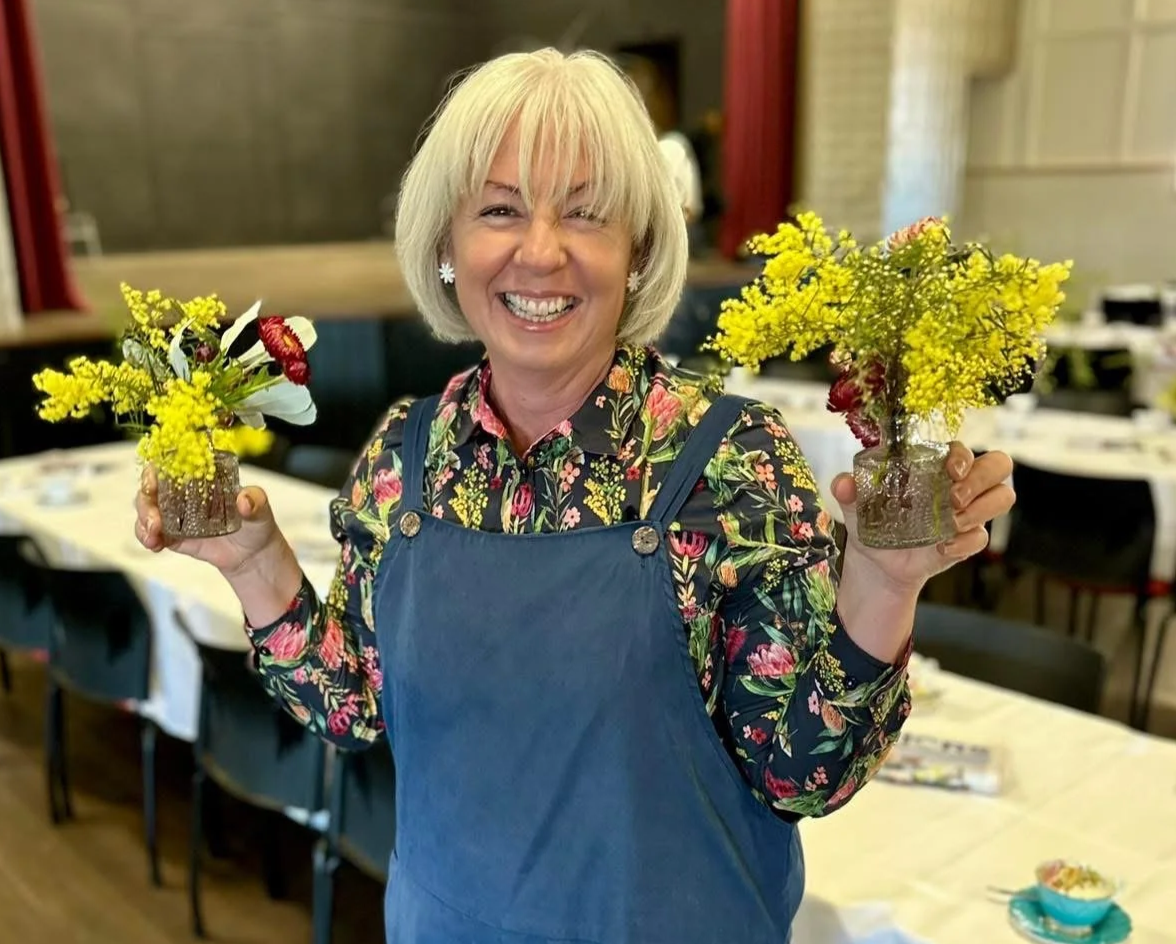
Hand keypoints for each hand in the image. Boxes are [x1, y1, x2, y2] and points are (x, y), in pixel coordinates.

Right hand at [134, 465, 284, 576]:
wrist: (253, 555)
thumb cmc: (256, 524)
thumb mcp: (261, 508)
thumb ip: (256, 501)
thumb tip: (245, 500)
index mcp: (202, 479)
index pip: (171, 465)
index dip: (156, 469)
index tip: (151, 480)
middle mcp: (184, 494)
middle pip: (151, 488)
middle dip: (146, 502)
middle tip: (154, 520)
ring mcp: (177, 515)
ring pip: (147, 510)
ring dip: (143, 521)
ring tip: (153, 536)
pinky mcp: (174, 536)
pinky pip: (152, 533)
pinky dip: (147, 537)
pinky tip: (153, 544)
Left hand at [831, 443, 1015, 592]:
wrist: (877, 561)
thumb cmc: (872, 521)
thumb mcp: (856, 506)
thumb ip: (848, 490)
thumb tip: (843, 483)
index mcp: (934, 466)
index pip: (963, 449)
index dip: (963, 455)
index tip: (950, 470)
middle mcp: (959, 483)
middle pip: (998, 465)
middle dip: (981, 479)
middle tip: (953, 498)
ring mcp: (968, 511)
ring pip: (1003, 497)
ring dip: (981, 509)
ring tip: (950, 524)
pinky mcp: (968, 539)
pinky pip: (983, 537)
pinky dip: (965, 542)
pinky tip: (942, 548)